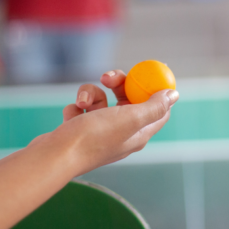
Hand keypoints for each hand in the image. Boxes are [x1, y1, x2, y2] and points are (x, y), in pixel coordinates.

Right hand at [31, 70, 178, 175]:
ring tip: (81, 103)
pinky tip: (70, 116)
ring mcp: (99, 132)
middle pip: (127, 99)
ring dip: (90, 94)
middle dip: (117, 84)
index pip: (157, 110)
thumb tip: (173, 95)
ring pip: (101, 99)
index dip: (155, 90)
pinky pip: (82, 107)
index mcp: (138, 134)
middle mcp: (121, 134)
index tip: (148, 73)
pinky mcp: (80, 130)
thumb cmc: (93, 137)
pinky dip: (76, 107)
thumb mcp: (129, 118)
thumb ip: (154, 106)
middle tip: (107, 77)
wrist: (54, 155)